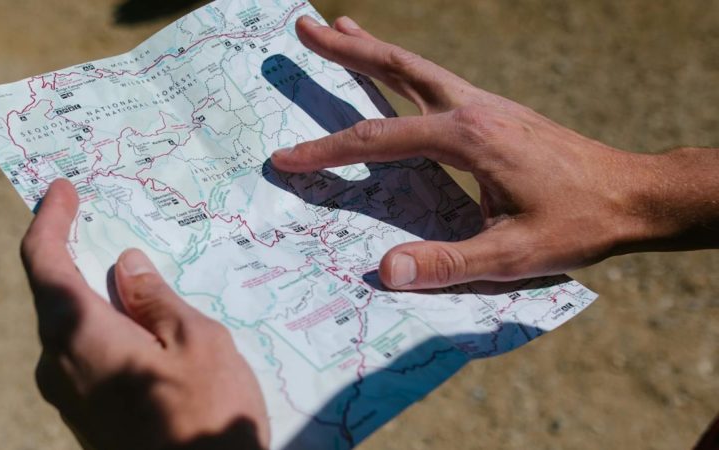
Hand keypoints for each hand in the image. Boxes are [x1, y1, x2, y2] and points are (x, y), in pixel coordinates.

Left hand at [21, 179, 268, 449]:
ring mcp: (68, 397)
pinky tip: (141, 327)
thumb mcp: (195, 342)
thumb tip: (127, 267)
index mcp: (77, 334)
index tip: (62, 190)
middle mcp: (58, 365)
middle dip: (75, 255)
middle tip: (102, 221)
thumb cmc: (206, 416)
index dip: (49, 220)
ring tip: (134, 275)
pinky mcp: (85, 419)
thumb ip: (156, 298)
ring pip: (71, 328)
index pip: (43, 261)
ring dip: (95, 296)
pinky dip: (103, 329)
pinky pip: (84, 357)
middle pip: (55, 294)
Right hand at [273, 15, 717, 289]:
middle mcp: (473, 108)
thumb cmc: (579, 224)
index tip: (286, 159)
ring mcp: (487, 105)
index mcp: (469, 137)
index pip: (380, 139)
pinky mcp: (498, 112)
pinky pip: (438, 81)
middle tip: (302, 26)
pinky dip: (405, 69)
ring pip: (417, 68)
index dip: (328, 150)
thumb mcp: (514, 255)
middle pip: (396, 69)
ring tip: (339, 27)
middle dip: (346, 50)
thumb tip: (385, 271)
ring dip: (374, 49)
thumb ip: (449, 264)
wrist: (636, 194)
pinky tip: (399, 76)